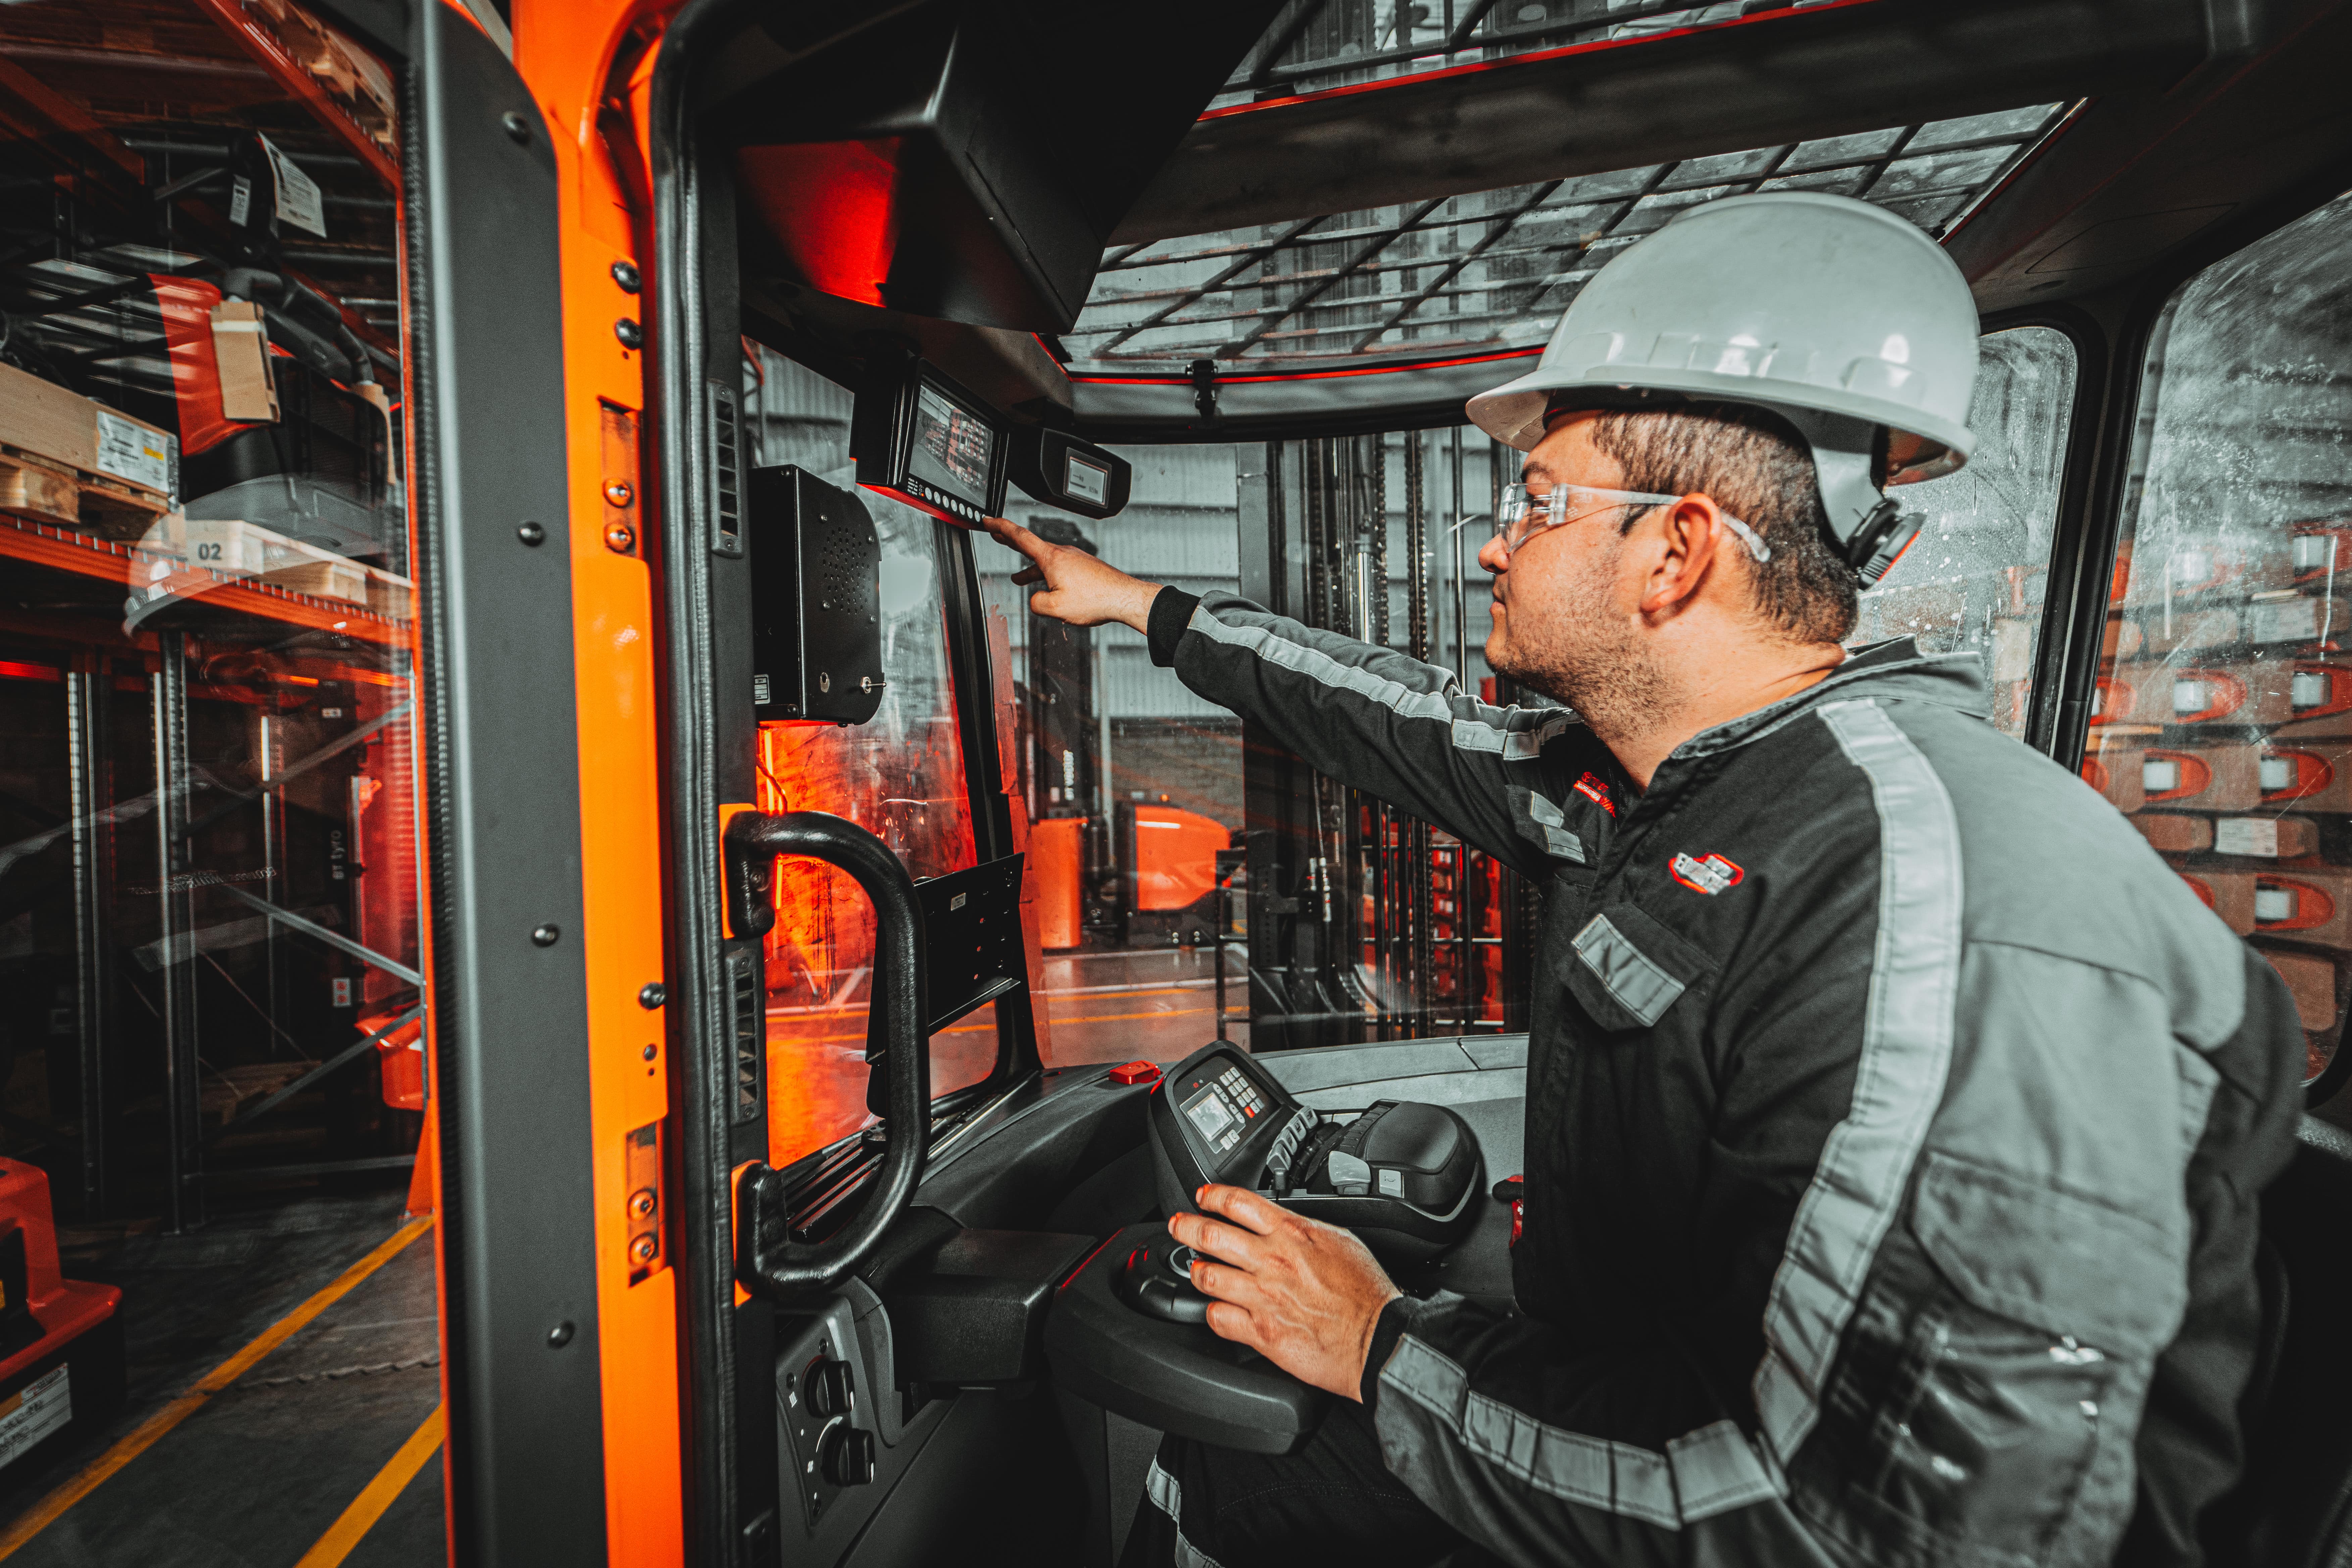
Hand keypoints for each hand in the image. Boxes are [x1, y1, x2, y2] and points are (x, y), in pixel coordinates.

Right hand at [981, 515, 1162, 630]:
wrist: (1124, 598)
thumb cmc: (1096, 599)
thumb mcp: (1055, 608)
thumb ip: (1036, 603)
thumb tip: (1035, 600)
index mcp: (1052, 558)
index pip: (1020, 537)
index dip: (1001, 527)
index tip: (989, 521)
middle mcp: (1063, 553)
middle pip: (1031, 545)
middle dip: (1011, 541)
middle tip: (997, 534)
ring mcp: (1075, 559)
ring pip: (1046, 561)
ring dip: (1030, 568)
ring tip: (1019, 578)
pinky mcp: (1084, 567)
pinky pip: (1060, 568)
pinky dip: (1048, 574)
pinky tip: (1050, 588)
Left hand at [1170, 1184, 1401, 1401]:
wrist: (1377, 1338)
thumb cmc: (1366, 1294)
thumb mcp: (1341, 1241)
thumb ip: (1306, 1230)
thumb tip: (1287, 1222)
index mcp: (1292, 1233)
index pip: (1239, 1203)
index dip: (1213, 1197)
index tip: (1203, 1198)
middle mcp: (1272, 1261)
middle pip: (1211, 1235)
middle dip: (1187, 1228)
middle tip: (1179, 1227)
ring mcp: (1263, 1296)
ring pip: (1208, 1276)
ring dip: (1197, 1271)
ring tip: (1197, 1270)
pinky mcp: (1261, 1331)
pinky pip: (1219, 1318)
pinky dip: (1213, 1312)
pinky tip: (1217, 1309)